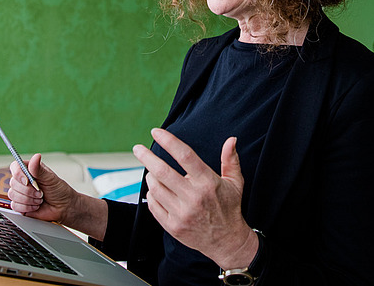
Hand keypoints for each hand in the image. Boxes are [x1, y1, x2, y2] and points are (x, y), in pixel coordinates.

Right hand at [7, 153, 75, 222]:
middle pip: (13, 182)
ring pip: (13, 195)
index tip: (27, 180)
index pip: (15, 167)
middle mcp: (22, 181)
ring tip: (39, 199)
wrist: (63, 207)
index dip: (18, 174)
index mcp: (29, 170)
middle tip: (40, 192)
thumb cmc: (58, 190)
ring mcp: (20, 193)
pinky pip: (15, 206)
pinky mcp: (19, 205)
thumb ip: (39, 169)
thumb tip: (36, 156)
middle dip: (28, 190)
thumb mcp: (50, 178)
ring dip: (29, 199)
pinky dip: (27, 207)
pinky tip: (36, 206)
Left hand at [133, 128, 258, 269]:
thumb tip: (231, 140)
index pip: (185, 156)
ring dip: (150, 176)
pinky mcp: (173, 226)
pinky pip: (153, 205)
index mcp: (208, 183)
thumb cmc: (229, 208)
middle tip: (138, 149)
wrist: (226, 241)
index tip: (156, 132)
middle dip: (146, 157)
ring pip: (155, 188)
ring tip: (153, 172)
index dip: (169, 141)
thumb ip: (230, 160)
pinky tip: (156, 190)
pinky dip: (152, 194)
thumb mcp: (235, 183)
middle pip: (162, 171)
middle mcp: (193, 197)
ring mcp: (182, 213)